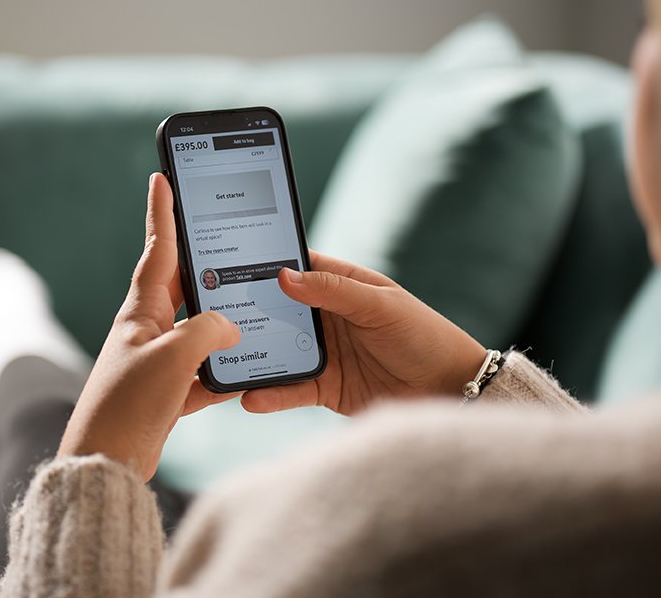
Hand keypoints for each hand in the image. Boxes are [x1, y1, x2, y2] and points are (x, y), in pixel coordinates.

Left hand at [58, 173, 240, 480]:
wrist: (105, 461)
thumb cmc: (129, 403)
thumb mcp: (174, 357)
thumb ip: (208, 331)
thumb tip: (230, 327)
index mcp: (140, 311)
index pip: (158, 249)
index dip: (162, 212)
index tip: (161, 177)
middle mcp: (147, 330)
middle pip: (185, 288)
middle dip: (207, 267)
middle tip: (228, 240)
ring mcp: (157, 361)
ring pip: (199, 331)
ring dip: (221, 326)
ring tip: (250, 311)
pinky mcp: (166, 392)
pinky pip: (202, 372)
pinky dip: (221, 373)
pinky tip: (242, 374)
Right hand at [240, 252, 485, 415]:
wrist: (450, 390)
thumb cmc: (424, 335)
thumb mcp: (381, 306)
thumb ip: (334, 290)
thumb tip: (285, 275)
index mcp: (340, 286)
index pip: (295, 269)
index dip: (264, 266)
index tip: (227, 264)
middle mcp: (326, 317)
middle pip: (276, 311)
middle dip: (245, 313)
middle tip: (209, 316)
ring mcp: (322, 352)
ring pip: (277, 351)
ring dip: (251, 355)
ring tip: (220, 360)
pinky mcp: (324, 387)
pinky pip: (290, 389)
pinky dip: (270, 393)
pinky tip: (249, 397)